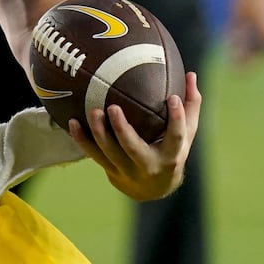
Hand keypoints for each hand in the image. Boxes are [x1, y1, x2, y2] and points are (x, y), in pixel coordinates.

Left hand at [70, 71, 201, 201]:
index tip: (172, 98)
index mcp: (171, 155)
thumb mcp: (186, 133)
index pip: (176, 137)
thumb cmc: (171, 151)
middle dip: (122, 130)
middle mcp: (148, 165)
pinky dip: (81, 139)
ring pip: (110, 153)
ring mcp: (127, 170)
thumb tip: (191, 74)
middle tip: (113, 107)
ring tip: (93, 111)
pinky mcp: (111, 170)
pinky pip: (93, 154)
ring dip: (99, 132)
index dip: (176, 119)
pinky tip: (72, 122)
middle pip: (133, 148)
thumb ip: (190, 106)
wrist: (154, 189)